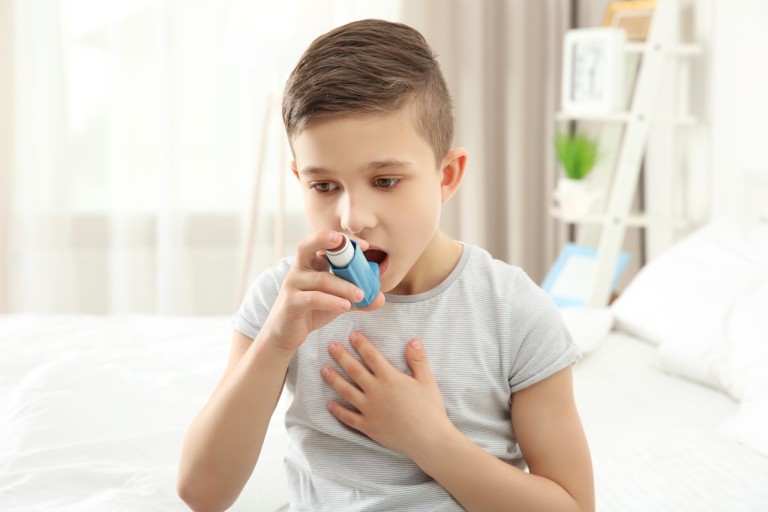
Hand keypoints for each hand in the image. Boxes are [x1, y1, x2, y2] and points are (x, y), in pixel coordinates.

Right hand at [261, 231, 384, 351]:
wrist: (286, 333)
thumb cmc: (311, 311)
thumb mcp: (337, 301)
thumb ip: (357, 298)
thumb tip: (381, 298)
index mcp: (309, 262)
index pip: (324, 242)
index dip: (343, 240)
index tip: (365, 246)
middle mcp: (298, 269)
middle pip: (306, 245)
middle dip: (326, 239)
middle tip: (350, 246)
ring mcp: (292, 284)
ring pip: (321, 279)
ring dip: (344, 286)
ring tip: (361, 295)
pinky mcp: (291, 302)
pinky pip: (313, 298)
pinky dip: (332, 301)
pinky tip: (346, 306)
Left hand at [321, 331, 454, 458]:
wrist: (429, 440)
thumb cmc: (430, 409)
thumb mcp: (427, 381)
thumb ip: (418, 360)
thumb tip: (413, 340)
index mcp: (390, 379)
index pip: (372, 356)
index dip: (361, 344)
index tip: (352, 334)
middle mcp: (376, 392)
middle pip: (354, 370)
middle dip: (341, 356)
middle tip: (330, 346)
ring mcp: (369, 410)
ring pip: (346, 392)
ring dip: (334, 380)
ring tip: (324, 370)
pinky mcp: (368, 427)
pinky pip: (349, 418)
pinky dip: (338, 411)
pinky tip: (329, 405)